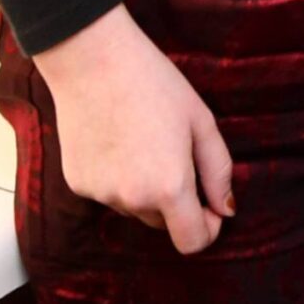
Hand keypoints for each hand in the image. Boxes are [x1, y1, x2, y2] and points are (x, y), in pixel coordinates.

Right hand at [31, 5, 234, 254]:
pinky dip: (117, 178)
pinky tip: (117, 139)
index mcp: (170, 187)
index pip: (192, 242)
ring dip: (146, 188)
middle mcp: (132, 200)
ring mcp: (100, 195)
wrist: (93, 61)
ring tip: (144, 139)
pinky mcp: (77, 185)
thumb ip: (219, 171)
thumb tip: (227, 210)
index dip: (207, 229)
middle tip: (176, 153)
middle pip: (164, 223)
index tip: (211, 208)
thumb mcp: (201, 122)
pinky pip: (108, 193)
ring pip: (135, 208)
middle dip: (177, 201)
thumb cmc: (155, 84)